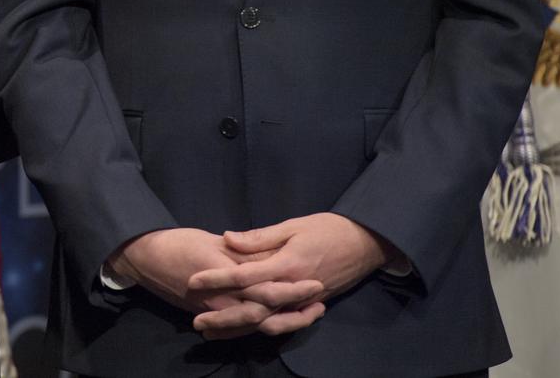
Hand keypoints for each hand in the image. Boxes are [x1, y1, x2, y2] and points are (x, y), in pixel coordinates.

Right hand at [108, 228, 321, 332]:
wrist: (145, 259)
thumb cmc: (177, 243)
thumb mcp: (209, 240)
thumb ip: (238, 250)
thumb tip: (266, 255)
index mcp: (225, 273)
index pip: (266, 285)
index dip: (293, 287)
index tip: (316, 282)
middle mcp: (222, 298)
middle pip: (266, 312)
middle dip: (295, 311)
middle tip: (320, 304)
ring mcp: (216, 312)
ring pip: (256, 325)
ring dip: (284, 323)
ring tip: (308, 315)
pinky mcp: (211, 317)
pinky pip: (241, 330)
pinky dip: (263, 329)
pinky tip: (277, 323)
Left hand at [186, 213, 391, 336]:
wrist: (366, 245)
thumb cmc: (327, 229)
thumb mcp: (293, 226)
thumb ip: (259, 237)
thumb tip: (227, 239)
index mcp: (287, 265)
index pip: (245, 275)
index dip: (217, 279)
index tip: (194, 281)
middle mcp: (293, 289)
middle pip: (253, 309)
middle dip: (223, 316)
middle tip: (196, 320)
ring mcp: (302, 302)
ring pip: (267, 323)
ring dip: (238, 329)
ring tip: (212, 332)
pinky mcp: (308, 307)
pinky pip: (282, 323)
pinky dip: (261, 329)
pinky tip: (243, 331)